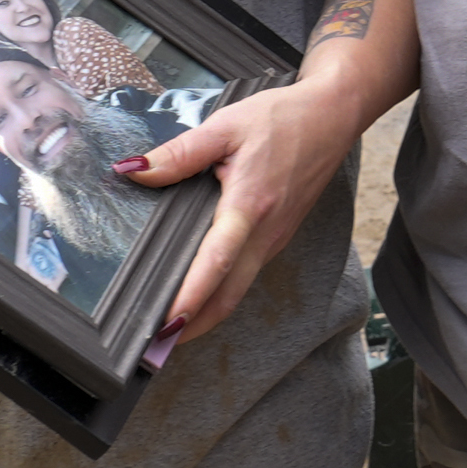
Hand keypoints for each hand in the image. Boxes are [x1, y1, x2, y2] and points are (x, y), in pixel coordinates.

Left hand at [121, 74, 368, 347]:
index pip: (215, 264)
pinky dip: (221, 295)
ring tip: (170, 333)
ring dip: (206, 317)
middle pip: (228, 297)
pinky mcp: (276, 238)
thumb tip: (134, 171)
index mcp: (249, 207)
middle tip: (155, 349)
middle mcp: (265, 234)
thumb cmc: (282, 119)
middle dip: (193, 329)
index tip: (164, 325)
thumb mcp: (224, 126)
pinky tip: (200, 295)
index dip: (190, 299)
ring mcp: (274, 240)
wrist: (332, 117)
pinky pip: (246, 276)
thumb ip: (178, 154)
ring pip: (238, 291)